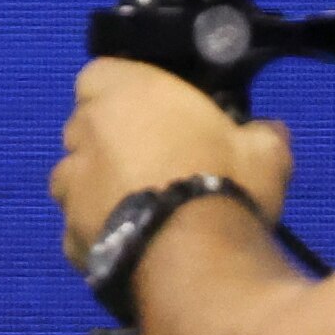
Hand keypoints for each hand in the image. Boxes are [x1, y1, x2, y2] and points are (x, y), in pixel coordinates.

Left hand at [50, 59, 292, 255]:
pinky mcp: (68, 238)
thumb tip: (267, 131)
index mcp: (122, 93)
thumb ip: (258, 132)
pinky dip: (97, 234)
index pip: (100, 74)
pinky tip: (130, 246)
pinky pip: (77, 230)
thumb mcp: (263, 150)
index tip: (152, 110)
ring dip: (96, 187)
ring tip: (137, 207)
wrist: (192, 260)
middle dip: (109, 140)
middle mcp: (83, 134)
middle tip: (153, 160)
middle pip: (85, 128)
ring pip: (73, 179)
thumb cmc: (225, 183)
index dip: (124, 91)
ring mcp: (69, 189)